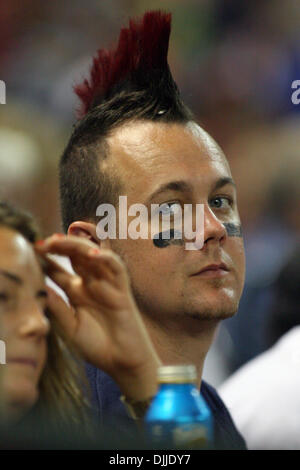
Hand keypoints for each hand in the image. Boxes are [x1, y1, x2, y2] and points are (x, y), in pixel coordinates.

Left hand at [35, 234, 159, 400]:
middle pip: (74, 256)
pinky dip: (106, 257)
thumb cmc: (96, 346)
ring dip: (77, 245)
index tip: (30, 250)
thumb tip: (38, 287)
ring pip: (93, 255)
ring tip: (59, 240)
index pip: (59, 269)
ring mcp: (107, 284)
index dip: (46, 259)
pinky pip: (116, 267)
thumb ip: (57, 307)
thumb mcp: (69, 327)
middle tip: (43, 242)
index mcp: (76, 292)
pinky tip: (92, 253)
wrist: (122, 362)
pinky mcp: (122, 288)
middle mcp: (90, 283)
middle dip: (59, 246)